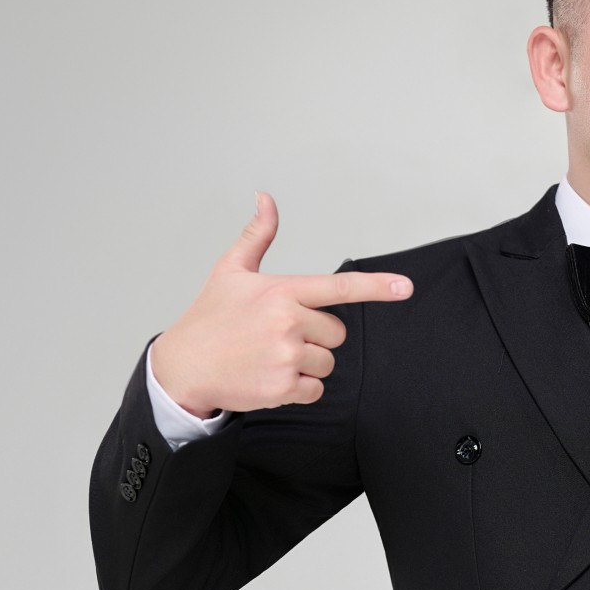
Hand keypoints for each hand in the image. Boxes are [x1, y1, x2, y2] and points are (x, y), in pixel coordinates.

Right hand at [148, 192, 412, 415]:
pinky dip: (298, 389)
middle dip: (315, 337)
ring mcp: (286, 356)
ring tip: (270, 357)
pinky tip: (269, 377)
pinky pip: (316, 390)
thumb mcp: (230, 271)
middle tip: (278, 336)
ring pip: (327, 363)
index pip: (340, 287)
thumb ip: (257, 235)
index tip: (406, 288)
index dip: (377, 287)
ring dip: (306, 364)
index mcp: (282, 291)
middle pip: (336, 333)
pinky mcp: (283, 388)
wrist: (183, 367)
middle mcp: (288, 322)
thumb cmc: (209, 318)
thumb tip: (266, 198)